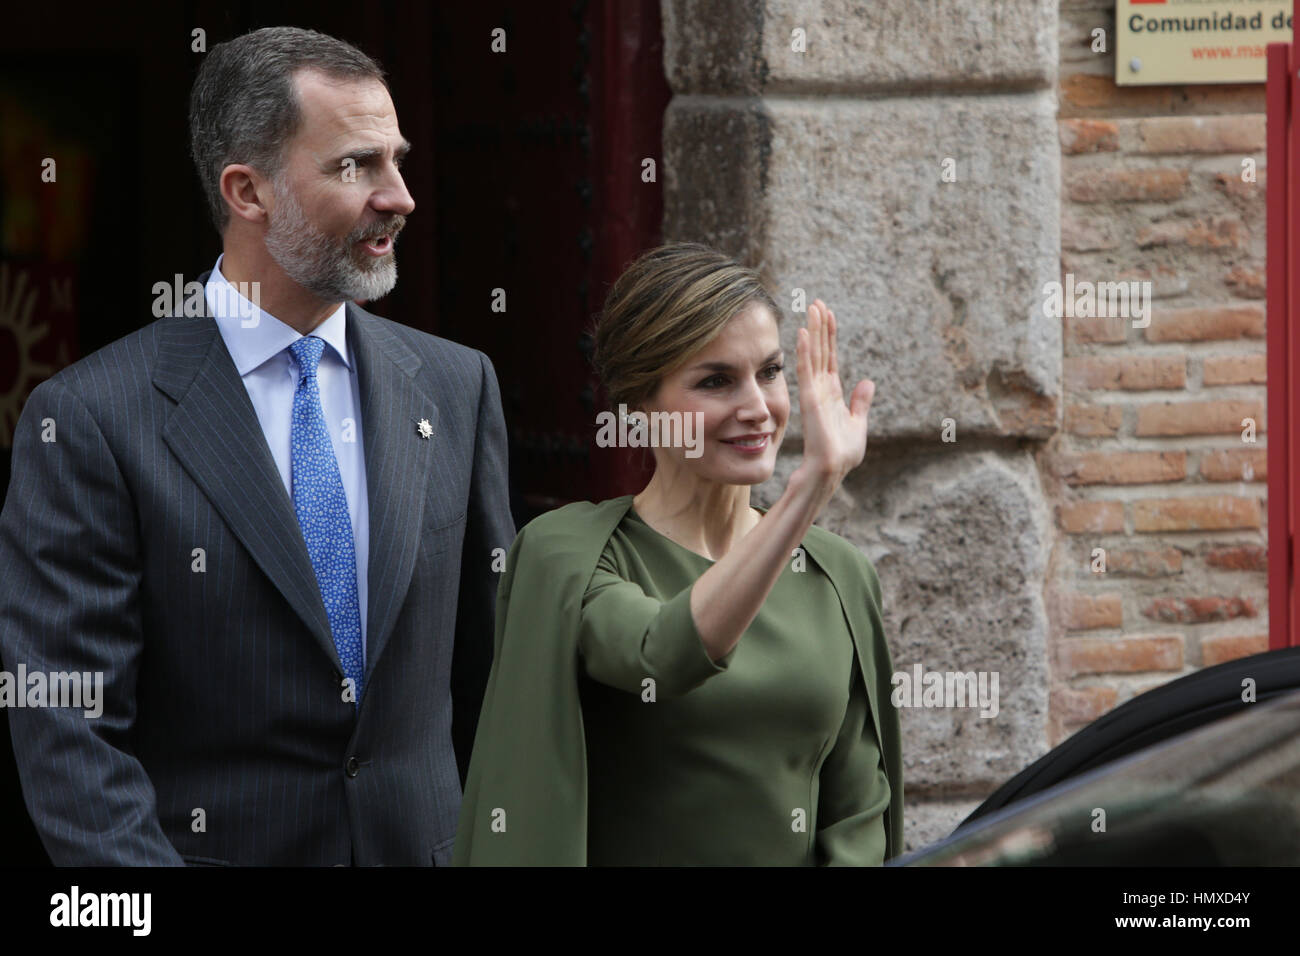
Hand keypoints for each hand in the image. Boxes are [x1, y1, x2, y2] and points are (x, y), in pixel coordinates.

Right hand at [795, 299, 873, 486]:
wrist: (832, 470)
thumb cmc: (842, 453)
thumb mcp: (858, 424)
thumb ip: (860, 403)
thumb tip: (868, 383)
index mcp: (832, 393)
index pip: (831, 357)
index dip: (830, 335)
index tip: (828, 314)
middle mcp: (821, 388)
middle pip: (821, 350)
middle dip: (820, 326)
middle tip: (817, 301)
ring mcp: (814, 392)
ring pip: (813, 354)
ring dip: (813, 331)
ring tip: (812, 308)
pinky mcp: (810, 399)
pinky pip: (807, 370)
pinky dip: (805, 351)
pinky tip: (803, 333)